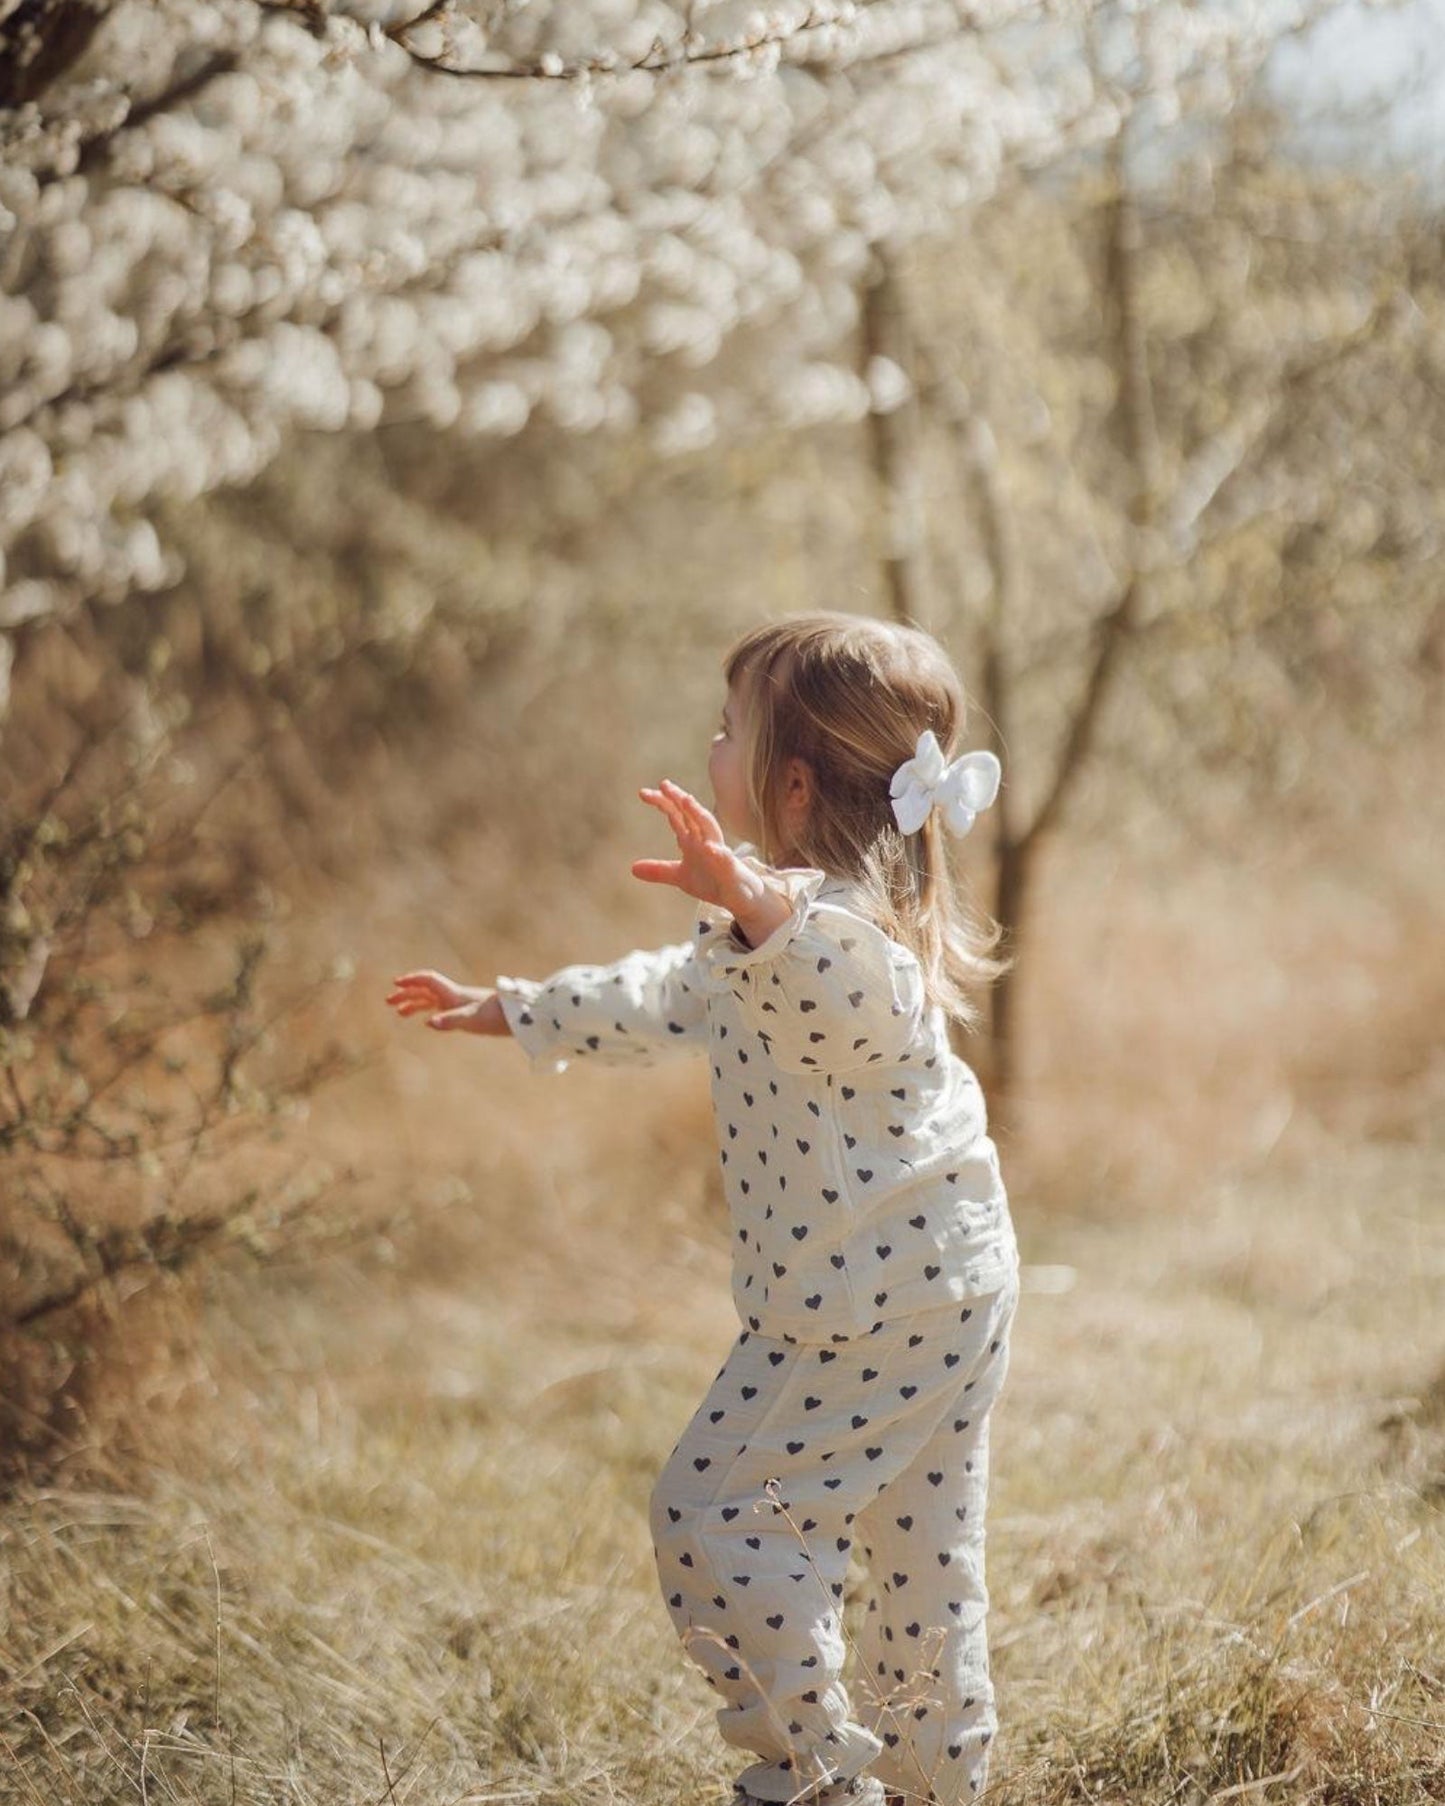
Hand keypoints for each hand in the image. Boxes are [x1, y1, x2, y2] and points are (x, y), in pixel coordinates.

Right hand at [386, 971, 510, 1034]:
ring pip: (432, 1000)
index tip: (395, 983)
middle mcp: (455, 996)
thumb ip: (449, 1021)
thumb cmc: (496, 1016)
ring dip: (415, 1003)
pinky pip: (443, 1009)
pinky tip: (428, 1021)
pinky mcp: (467, 1012)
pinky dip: (431, 1012)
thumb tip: (429, 1022)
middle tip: (388, 1001)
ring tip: (399, 1013)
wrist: (519, 1017)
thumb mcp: (470, 1020)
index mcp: (453, 993)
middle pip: (425, 990)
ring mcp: (461, 1004)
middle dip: (406, 993)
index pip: (428, 980)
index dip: (412, 980)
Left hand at [632, 779, 755, 910]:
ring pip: (709, 828)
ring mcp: (719, 852)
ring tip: (686, 800)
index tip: (643, 793)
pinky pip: (725, 858)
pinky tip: (711, 848)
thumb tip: (632, 868)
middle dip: (678, 798)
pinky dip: (718, 852)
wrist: (738, 897)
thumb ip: (659, 870)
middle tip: (663, 784)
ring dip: (698, 813)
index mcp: (692, 839)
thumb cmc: (712, 880)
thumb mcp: (680, 876)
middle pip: (691, 814)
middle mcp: (705, 840)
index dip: (662, 802)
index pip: (676, 815)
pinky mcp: (730, 868)